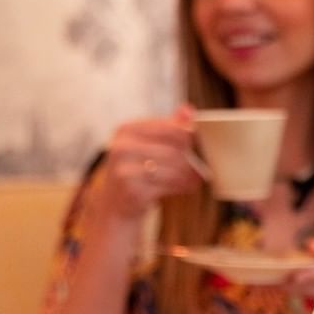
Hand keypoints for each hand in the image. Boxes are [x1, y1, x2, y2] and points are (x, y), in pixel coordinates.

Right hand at [95, 105, 204, 219]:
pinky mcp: (133, 191)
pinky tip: (188, 187)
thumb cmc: (135, 170)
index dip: (187, 137)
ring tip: (196, 178)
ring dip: (188, 175)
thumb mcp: (146, 144)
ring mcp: (125, 170)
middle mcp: (122, 148)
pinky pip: (167, 186)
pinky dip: (182, 186)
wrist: (114, 204)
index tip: (195, 145)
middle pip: (172, 150)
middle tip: (199, 167)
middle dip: (189, 160)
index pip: (168, 128)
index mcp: (127, 130)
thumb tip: (189, 109)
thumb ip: (168, 126)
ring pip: (171, 169)